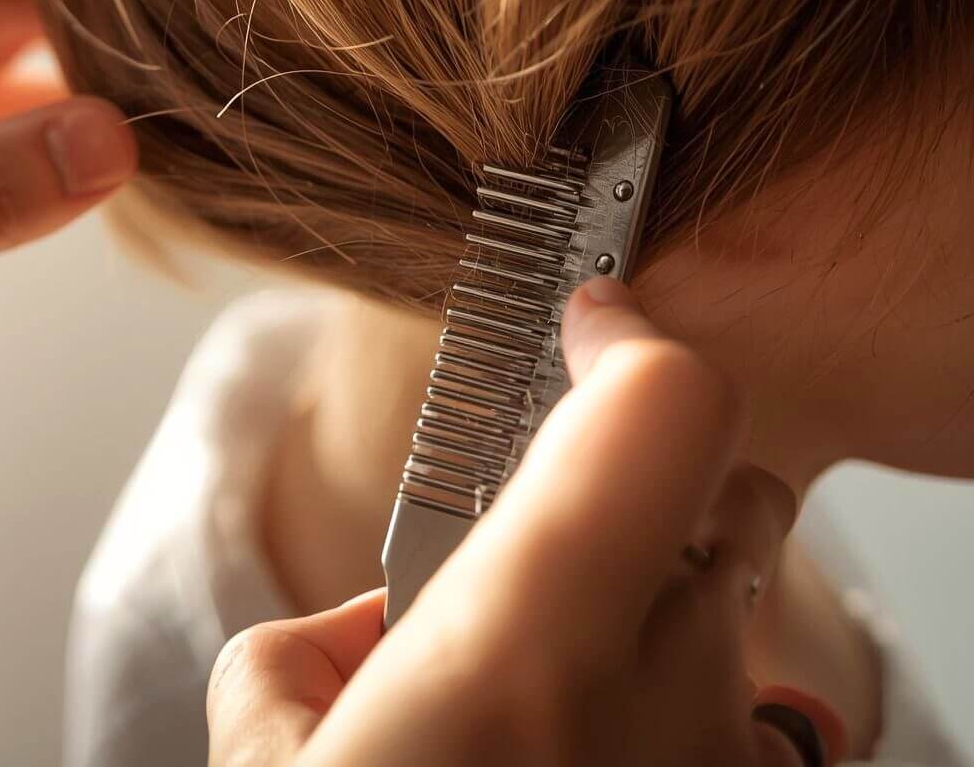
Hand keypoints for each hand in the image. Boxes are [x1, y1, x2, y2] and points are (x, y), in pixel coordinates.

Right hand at [207, 279, 839, 766]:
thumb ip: (300, 662)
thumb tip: (366, 634)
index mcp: (530, 648)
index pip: (662, 406)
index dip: (629, 332)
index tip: (591, 312)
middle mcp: (668, 700)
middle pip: (732, 487)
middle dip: (655, 462)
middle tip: (564, 494)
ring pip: (734, 611)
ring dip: (661, 593)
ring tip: (556, 664)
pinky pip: (734, 723)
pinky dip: (673, 705)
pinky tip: (590, 756)